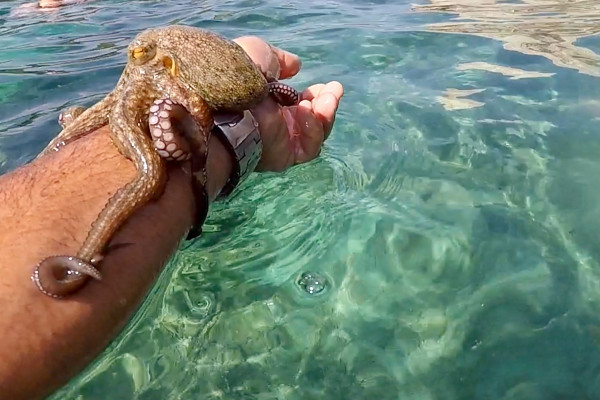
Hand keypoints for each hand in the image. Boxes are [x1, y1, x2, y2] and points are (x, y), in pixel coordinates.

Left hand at [233, 36, 343, 171]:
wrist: (228, 93)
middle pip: (311, 120)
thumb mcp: (262, 55)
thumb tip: (297, 65)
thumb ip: (281, 61)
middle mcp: (274, 125)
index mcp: (267, 104)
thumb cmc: (238, 71)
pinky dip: (314, 130)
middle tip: (334, 89)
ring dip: (325, 115)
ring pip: (314, 136)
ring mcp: (279, 143)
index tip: (326, 84)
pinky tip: (308, 112)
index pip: (299, 105)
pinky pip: (309, 149)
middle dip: (326, 103)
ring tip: (327, 97)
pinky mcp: (282, 157)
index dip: (316, 94)